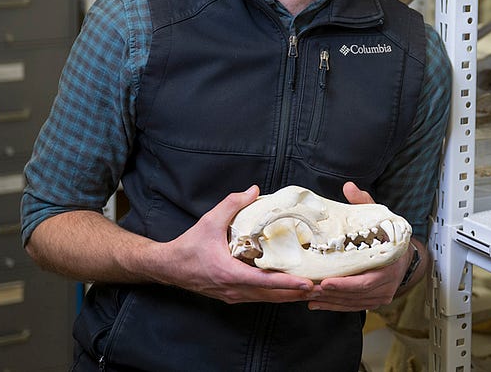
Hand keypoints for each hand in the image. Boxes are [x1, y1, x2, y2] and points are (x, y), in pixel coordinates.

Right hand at [151, 186, 317, 303]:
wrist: (168, 267)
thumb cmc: (189, 246)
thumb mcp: (210, 221)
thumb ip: (232, 204)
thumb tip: (254, 190)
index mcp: (230, 274)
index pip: (265, 282)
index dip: (288, 284)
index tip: (308, 284)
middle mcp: (234, 290)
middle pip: (272, 296)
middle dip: (297, 293)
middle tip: (322, 288)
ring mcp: (233, 295)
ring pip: (267, 299)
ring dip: (289, 296)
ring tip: (312, 290)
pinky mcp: (232, 295)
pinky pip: (259, 297)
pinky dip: (276, 294)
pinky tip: (289, 289)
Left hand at [304, 182, 417, 311]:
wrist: (406, 257)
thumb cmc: (389, 236)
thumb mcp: (380, 218)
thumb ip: (364, 203)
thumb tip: (349, 187)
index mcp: (388, 265)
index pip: (365, 280)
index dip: (344, 283)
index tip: (324, 281)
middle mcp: (386, 285)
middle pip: (355, 294)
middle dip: (330, 293)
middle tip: (308, 288)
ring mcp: (380, 296)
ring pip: (351, 302)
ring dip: (329, 301)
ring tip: (308, 295)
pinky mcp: (373, 302)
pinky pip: (352, 307)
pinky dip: (333, 306)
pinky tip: (316, 303)